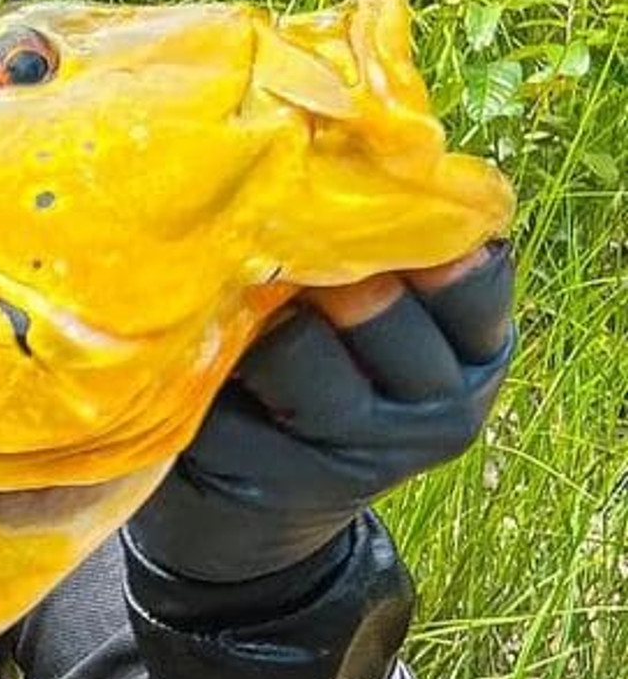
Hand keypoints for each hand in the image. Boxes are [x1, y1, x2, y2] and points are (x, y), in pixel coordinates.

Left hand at [131, 242, 514, 587]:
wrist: (255, 519)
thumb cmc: (314, 390)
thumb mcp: (373, 333)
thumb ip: (381, 265)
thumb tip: (337, 159)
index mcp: (478, 354)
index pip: (468, 270)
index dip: (400, 229)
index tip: (345, 214)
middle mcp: (445, 409)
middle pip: (375, 298)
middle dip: (310, 269)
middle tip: (269, 261)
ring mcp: (367, 454)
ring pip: (298, 344)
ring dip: (251, 325)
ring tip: (235, 327)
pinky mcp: (284, 481)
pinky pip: (228, 393)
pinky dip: (201, 375)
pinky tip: (200, 385)